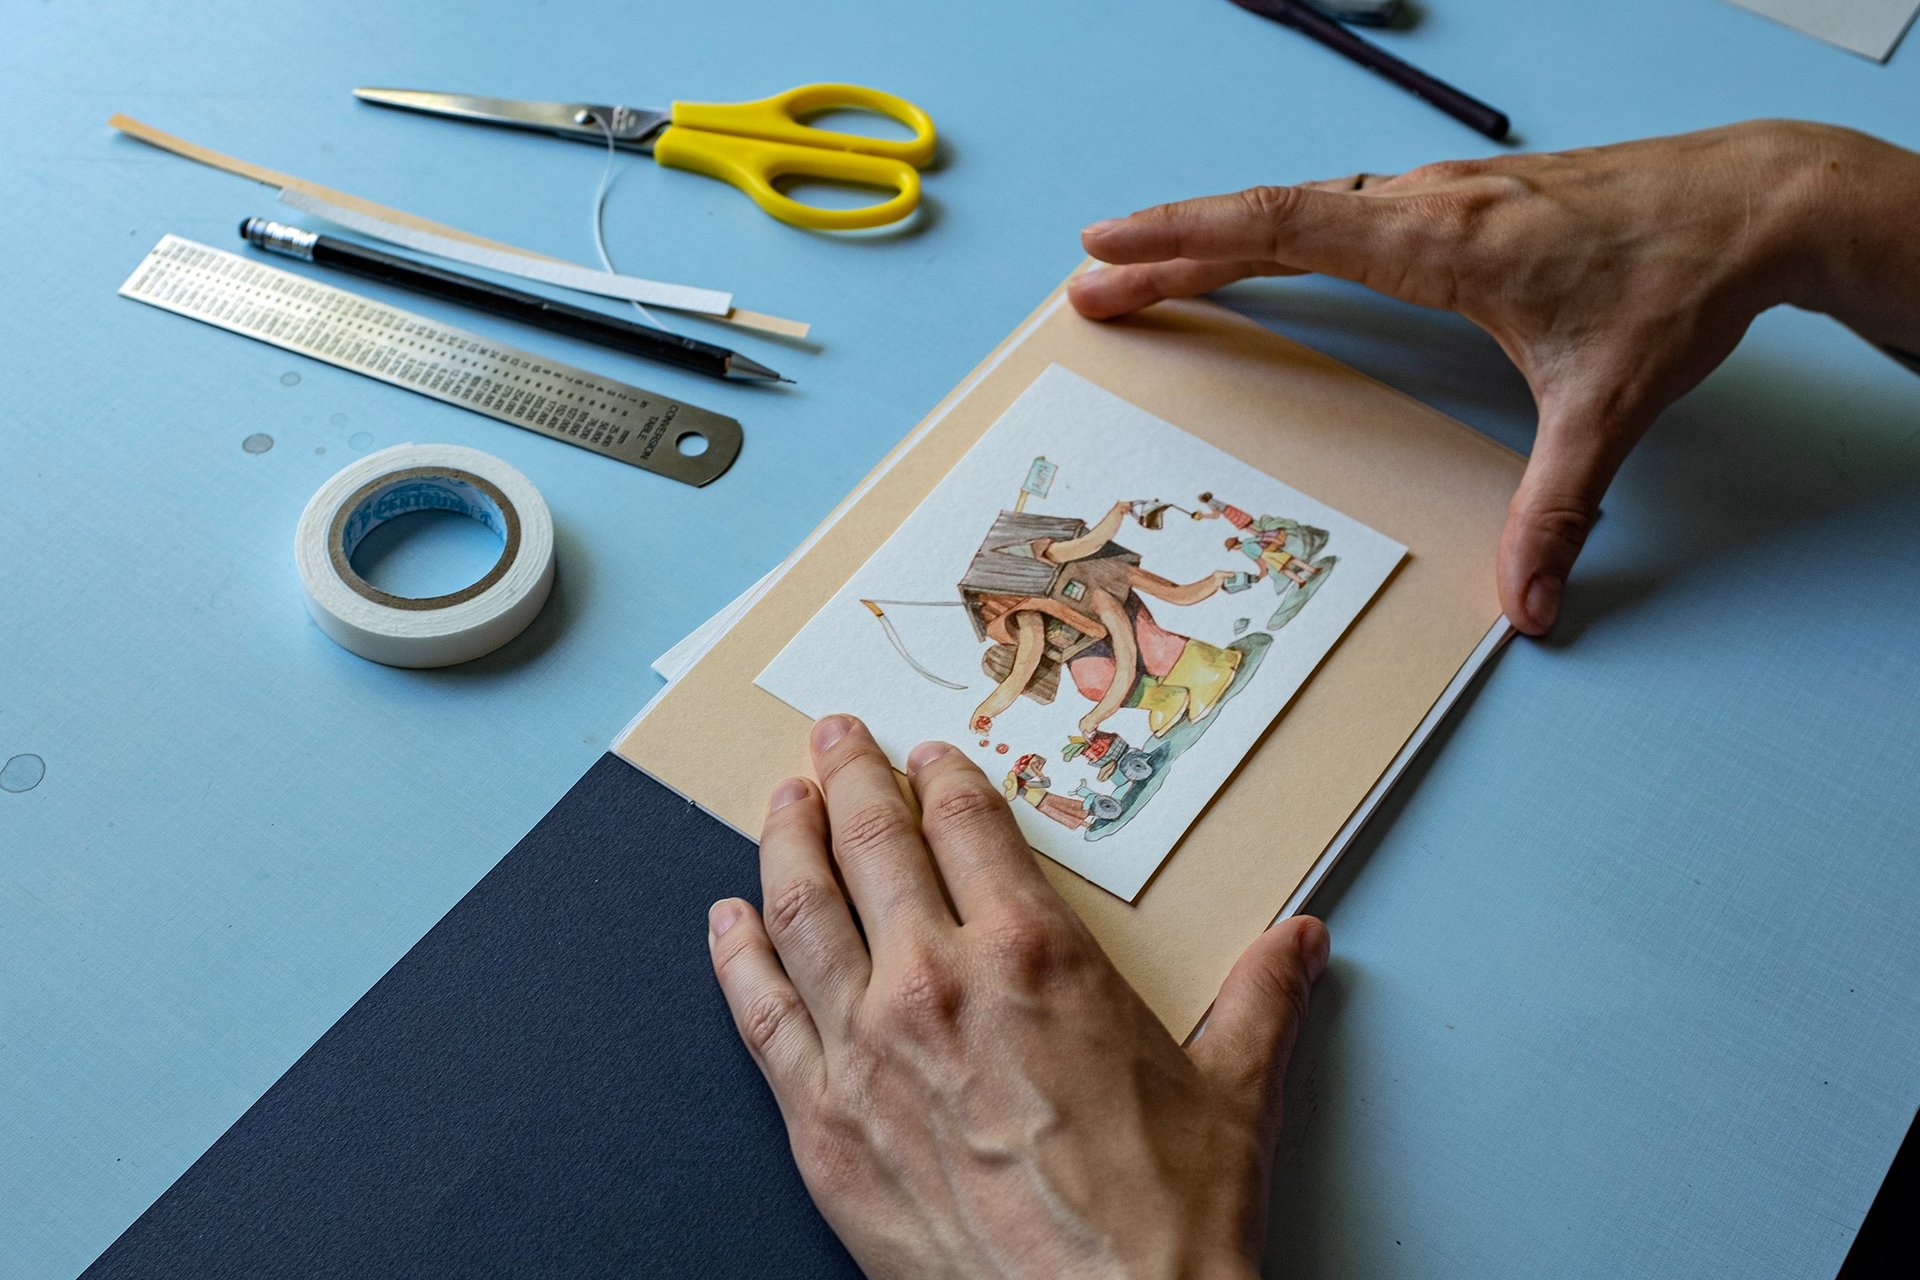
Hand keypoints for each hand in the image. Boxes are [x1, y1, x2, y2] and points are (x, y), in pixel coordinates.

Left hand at [709, 715, 1328, 1279]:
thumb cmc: (1164, 1222)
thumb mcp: (1234, 1094)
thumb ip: (1262, 1000)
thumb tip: (1303, 942)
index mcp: (1035, 956)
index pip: (970, 829)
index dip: (945, 780)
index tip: (931, 758)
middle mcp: (937, 982)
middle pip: (874, 845)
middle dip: (853, 778)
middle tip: (836, 739)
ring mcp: (866, 1049)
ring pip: (804, 910)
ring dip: (788, 841)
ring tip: (783, 801)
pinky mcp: (819, 1121)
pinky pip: (759, 1013)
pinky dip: (738, 956)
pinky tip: (728, 920)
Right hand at [1071, 121, 1919, 633]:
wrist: (1760, 201)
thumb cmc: (1682, 280)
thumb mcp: (1610, 406)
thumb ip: (1559, 510)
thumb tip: (1529, 608)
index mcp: (1438, 241)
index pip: (1282, 228)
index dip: (1185, 241)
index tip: (1108, 248)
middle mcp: (1427, 207)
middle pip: (1268, 214)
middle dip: (1171, 246)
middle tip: (1091, 278)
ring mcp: (1445, 197)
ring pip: (1304, 206)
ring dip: (1220, 233)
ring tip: (1153, 265)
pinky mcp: (1468, 203)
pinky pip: (1344, 208)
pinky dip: (1280, 227)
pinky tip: (1271, 249)